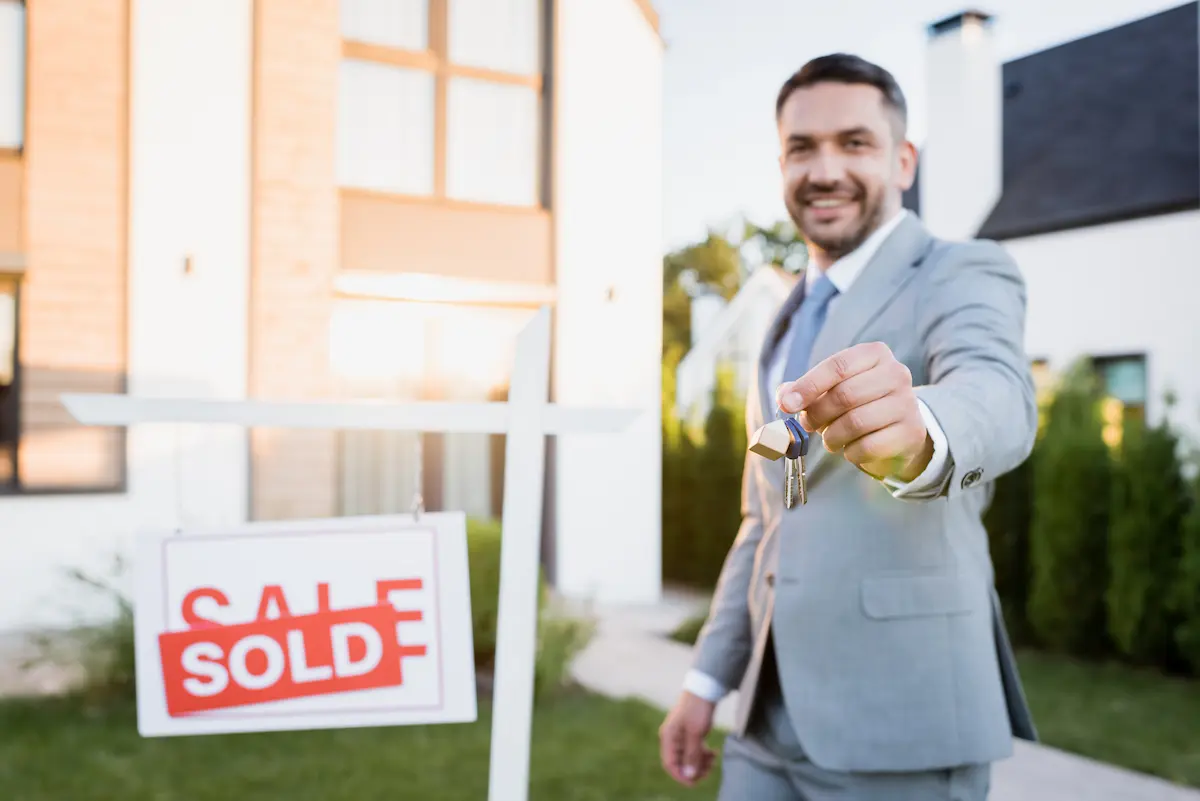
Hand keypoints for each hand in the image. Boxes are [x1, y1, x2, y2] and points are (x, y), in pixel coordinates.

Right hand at [659, 691, 716, 785]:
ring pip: (689, 757)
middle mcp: (672, 738)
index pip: (670, 764)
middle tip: (709, 769)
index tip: (695, 782)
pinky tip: (714, 753)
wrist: (705, 688)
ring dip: (701, 762)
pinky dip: (703, 754)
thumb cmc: (698, 708)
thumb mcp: (696, 733)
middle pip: (680, 762)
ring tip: (714, 759)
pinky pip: (694, 750)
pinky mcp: (690, 733)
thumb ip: (691, 754)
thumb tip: (689, 774)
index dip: (681, 776)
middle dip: (694, 769)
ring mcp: (681, 735)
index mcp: (668, 737)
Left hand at [776, 341, 932, 481]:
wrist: (897, 430)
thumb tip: (784, 397)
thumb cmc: (857, 404)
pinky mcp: (911, 433)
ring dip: (832, 436)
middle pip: (845, 395)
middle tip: (808, 425)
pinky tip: (850, 449)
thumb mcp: (831, 389)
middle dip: (817, 414)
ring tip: (830, 439)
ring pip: (856, 422)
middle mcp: (897, 373)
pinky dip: (850, 452)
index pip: (837, 366)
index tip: (787, 405)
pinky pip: (868, 446)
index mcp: (875, 354)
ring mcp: (907, 403)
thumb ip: (802, 390)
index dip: (808, 386)